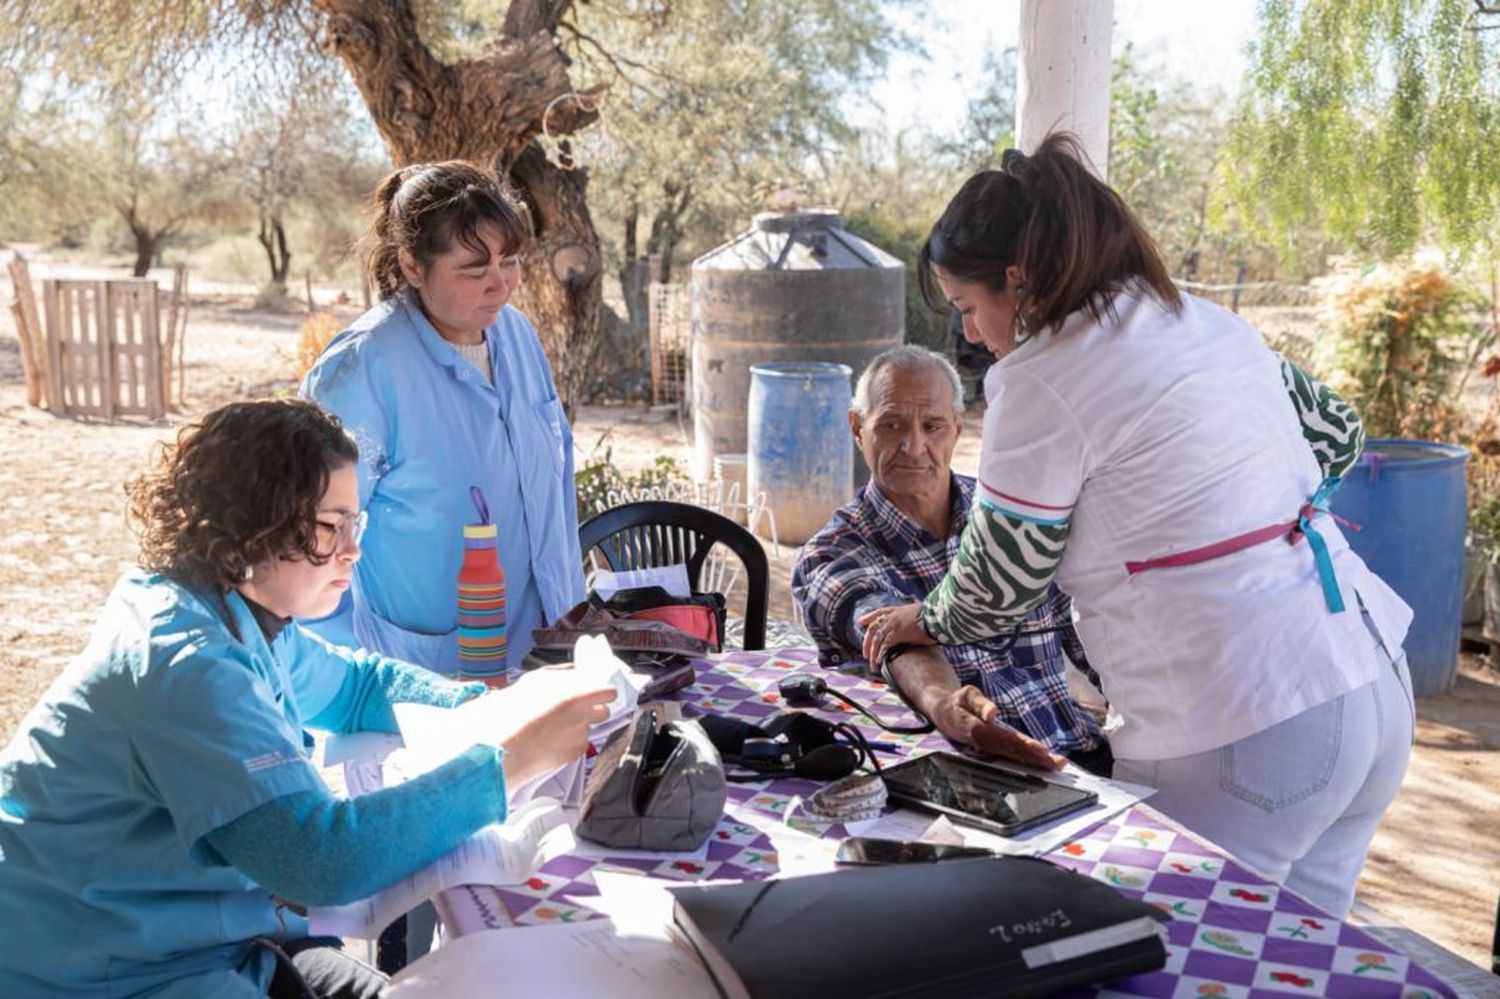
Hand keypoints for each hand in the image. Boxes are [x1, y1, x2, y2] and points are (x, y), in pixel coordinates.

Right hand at [497, 686, 616, 787]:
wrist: (506, 742)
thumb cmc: (518, 706)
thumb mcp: (540, 678)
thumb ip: (566, 674)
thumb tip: (579, 672)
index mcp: (579, 696)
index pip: (609, 692)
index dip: (602, 691)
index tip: (594, 691)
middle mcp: (585, 717)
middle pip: (603, 712)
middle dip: (593, 709)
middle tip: (573, 708)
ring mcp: (581, 737)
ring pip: (588, 727)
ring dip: (577, 725)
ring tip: (553, 725)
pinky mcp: (575, 754)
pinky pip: (579, 743)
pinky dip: (569, 740)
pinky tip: (551, 739)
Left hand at [857, 602, 934, 670]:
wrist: (937, 615)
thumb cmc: (933, 615)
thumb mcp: (919, 612)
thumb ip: (912, 618)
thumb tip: (916, 625)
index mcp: (896, 610)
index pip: (878, 613)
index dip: (868, 617)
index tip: (860, 622)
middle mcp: (892, 617)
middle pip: (873, 629)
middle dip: (866, 643)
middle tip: (864, 654)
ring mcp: (894, 625)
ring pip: (877, 640)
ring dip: (873, 654)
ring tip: (872, 665)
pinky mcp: (898, 634)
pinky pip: (885, 646)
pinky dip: (880, 654)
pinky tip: (879, 661)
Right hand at [931, 687, 1065, 770]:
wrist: (942, 712)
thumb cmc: (956, 702)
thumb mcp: (966, 695)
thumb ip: (980, 703)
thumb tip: (993, 713)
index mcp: (977, 731)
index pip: (1005, 740)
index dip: (1024, 747)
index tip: (1043, 751)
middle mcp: (983, 745)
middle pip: (1013, 753)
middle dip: (1036, 760)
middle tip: (1059, 764)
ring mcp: (986, 751)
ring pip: (1013, 758)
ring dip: (1035, 763)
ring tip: (1056, 765)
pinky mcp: (990, 752)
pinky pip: (1010, 757)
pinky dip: (1026, 761)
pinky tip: (1041, 763)